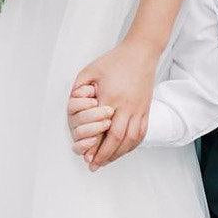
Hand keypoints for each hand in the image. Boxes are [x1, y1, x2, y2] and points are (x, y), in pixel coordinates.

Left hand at [72, 35, 158, 169]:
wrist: (141, 52)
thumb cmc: (115, 60)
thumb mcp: (90, 70)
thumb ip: (78, 88)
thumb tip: (71, 103)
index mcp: (111, 98)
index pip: (103, 130)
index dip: (95, 147)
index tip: (86, 157)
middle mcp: (127, 106)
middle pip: (118, 139)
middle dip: (105, 156)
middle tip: (95, 165)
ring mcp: (139, 108)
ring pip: (131, 139)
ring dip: (119, 153)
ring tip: (108, 160)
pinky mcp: (146, 108)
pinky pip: (142, 132)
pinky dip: (133, 144)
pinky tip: (124, 149)